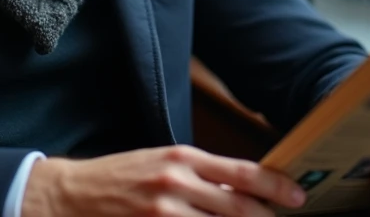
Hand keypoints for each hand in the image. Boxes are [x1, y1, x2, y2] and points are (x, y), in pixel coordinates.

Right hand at [21, 144, 307, 216]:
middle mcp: (176, 182)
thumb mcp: (163, 164)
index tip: (297, 195)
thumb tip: (241, 192)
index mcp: (183, 158)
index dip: (274, 186)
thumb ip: (201, 176)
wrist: (71, 194)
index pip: (241, 173)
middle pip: (237, 207)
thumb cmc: (121, 177)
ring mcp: (163, 212)